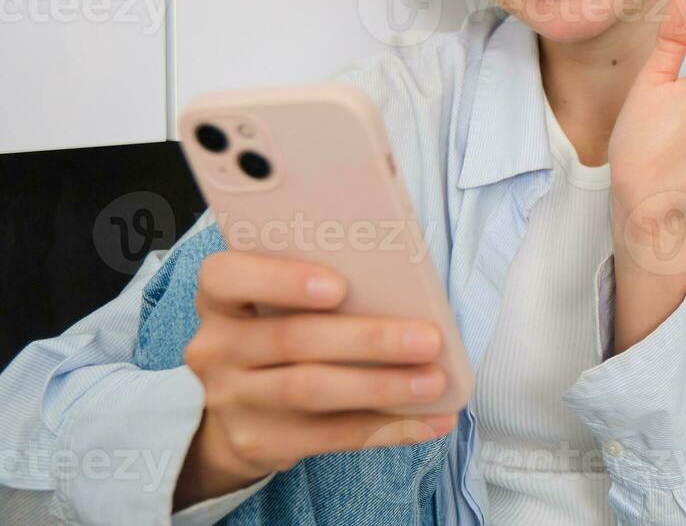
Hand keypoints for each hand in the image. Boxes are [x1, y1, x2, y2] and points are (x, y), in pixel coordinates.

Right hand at [174, 251, 456, 509]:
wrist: (233, 411)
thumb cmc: (279, 330)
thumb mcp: (279, 303)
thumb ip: (321, 287)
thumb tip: (408, 290)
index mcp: (222, 299)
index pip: (226, 277)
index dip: (282, 279)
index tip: (341, 286)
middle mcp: (217, 348)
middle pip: (294, 339)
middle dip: (368, 340)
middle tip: (429, 339)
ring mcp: (232, 399)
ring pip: (312, 391)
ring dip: (382, 386)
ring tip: (434, 382)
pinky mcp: (258, 442)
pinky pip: (330, 436)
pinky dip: (388, 427)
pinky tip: (430, 420)